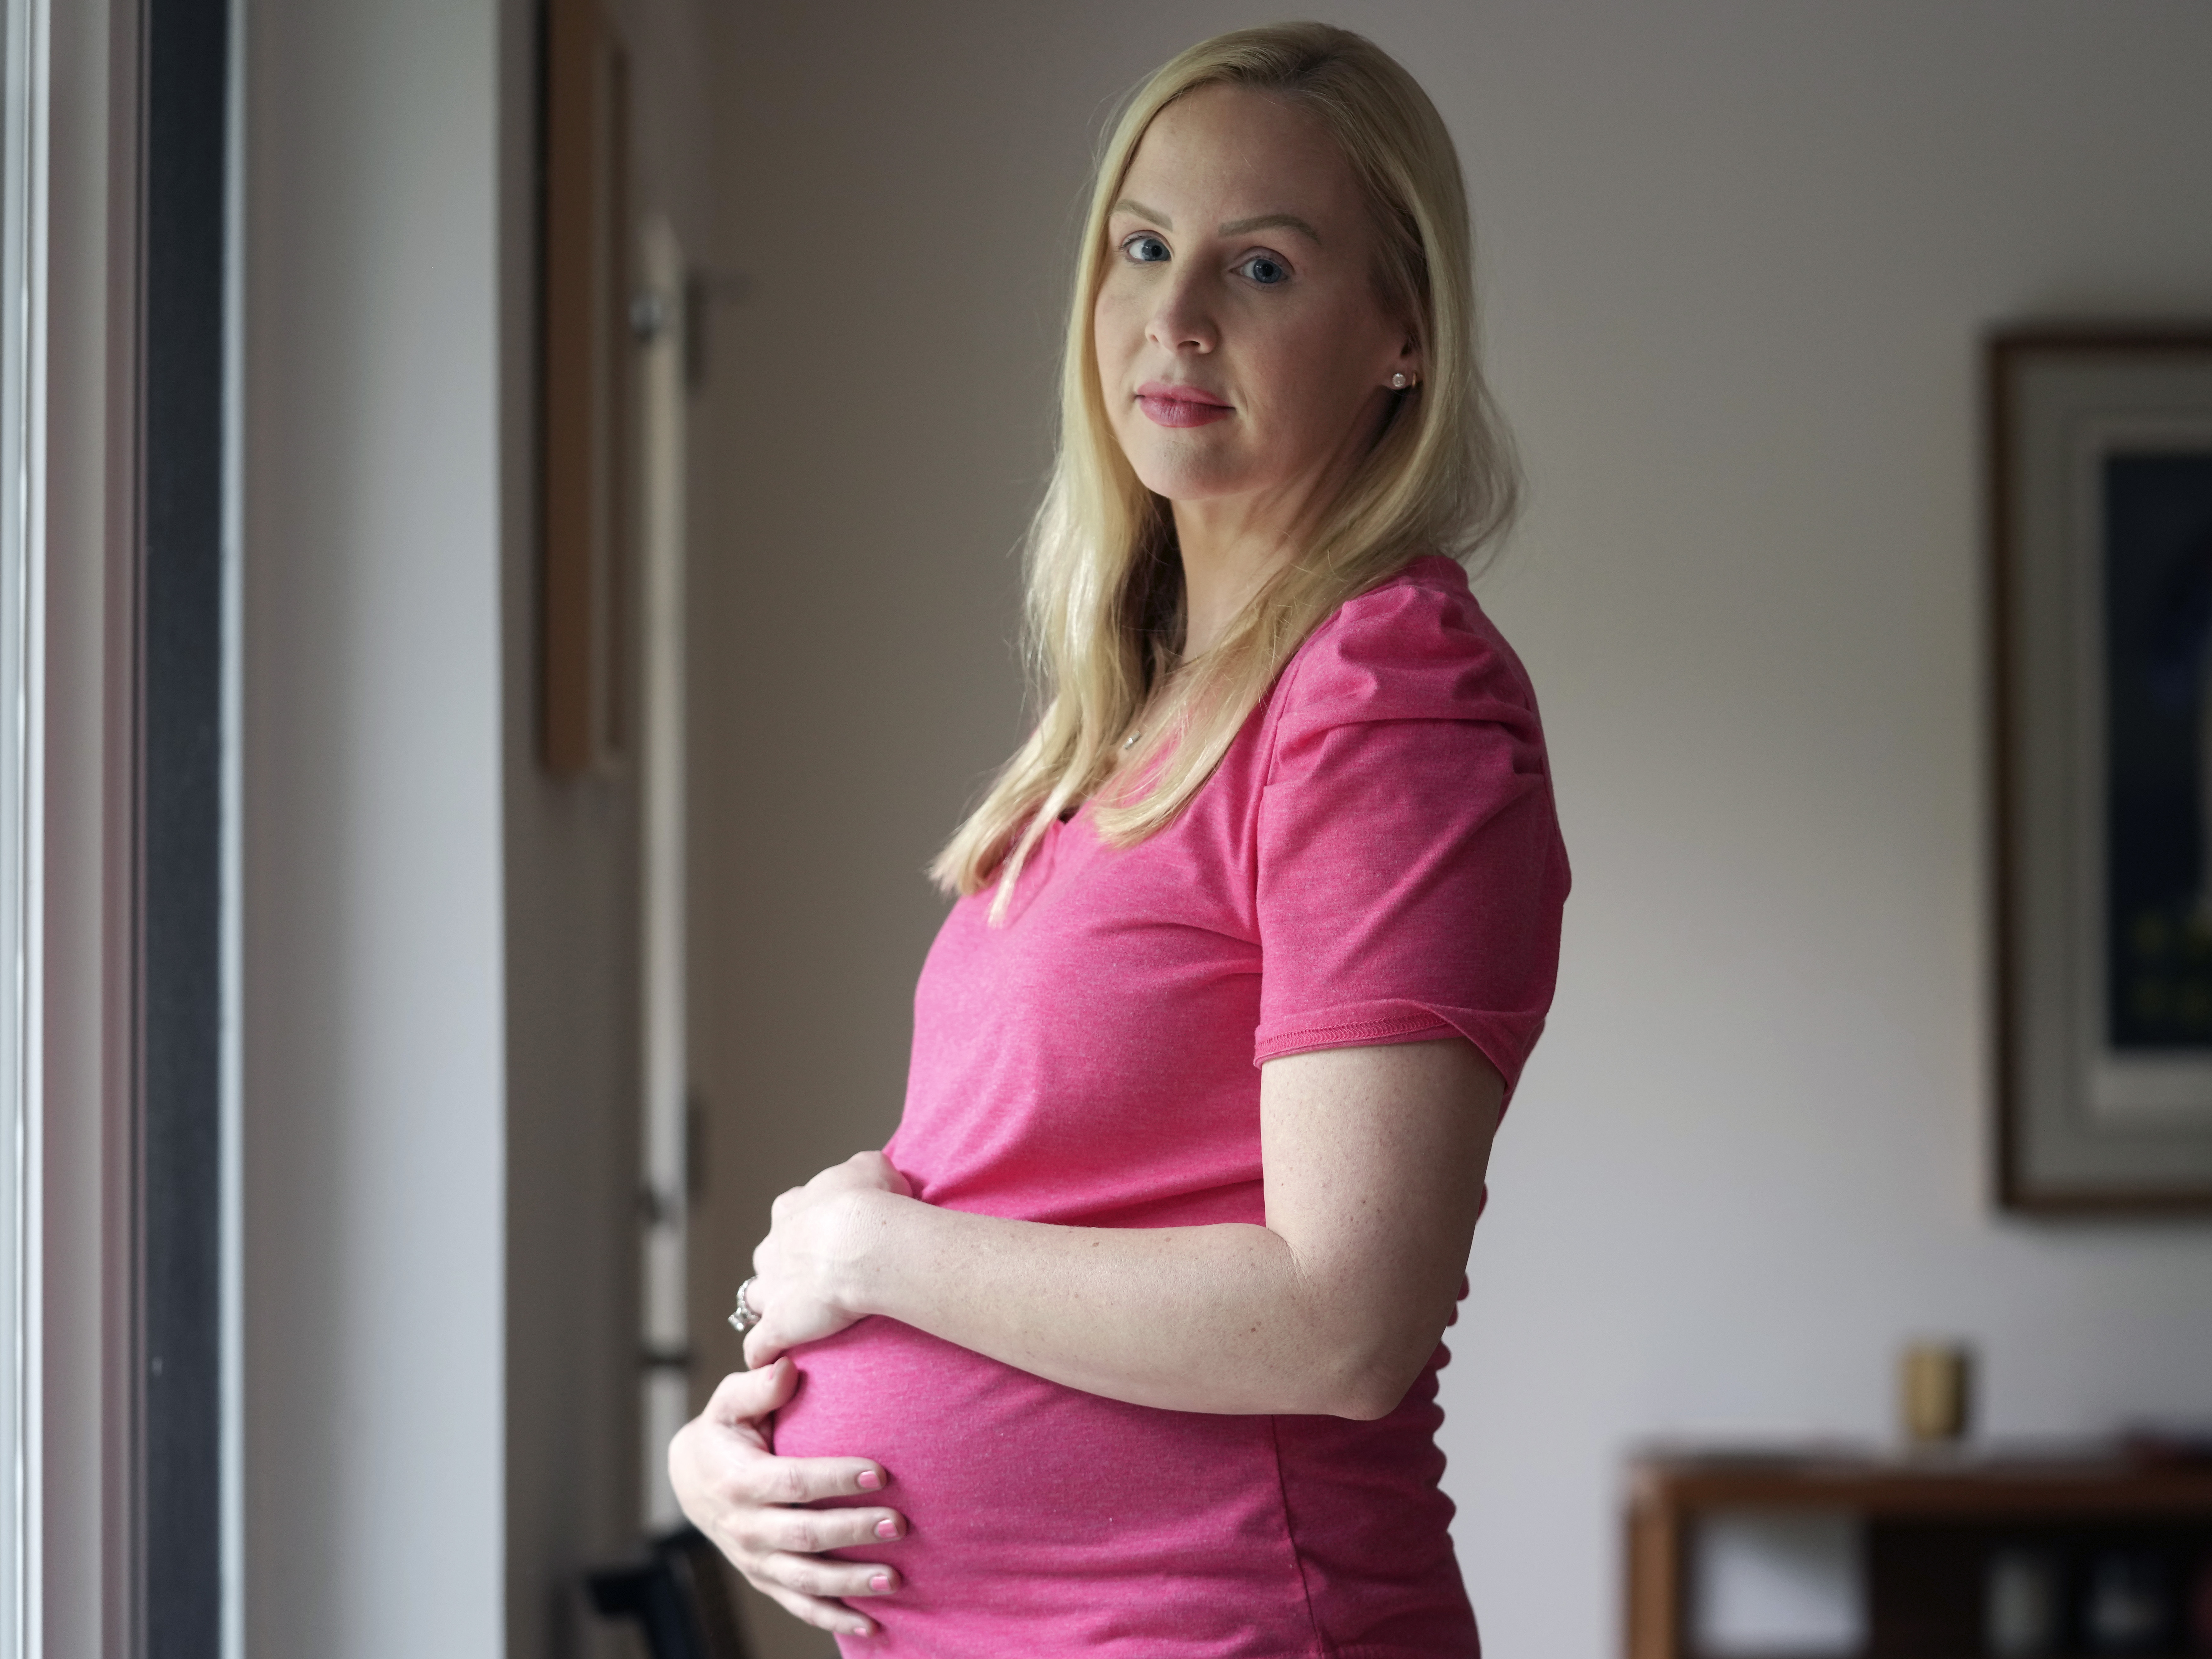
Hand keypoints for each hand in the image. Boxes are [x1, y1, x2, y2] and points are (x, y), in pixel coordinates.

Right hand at [668, 1359, 906, 1638]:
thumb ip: (756, 1385)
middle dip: (853, 1531)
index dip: (835, 1479)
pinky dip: (834, 1618)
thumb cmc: (722, 1433)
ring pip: (806, 1579)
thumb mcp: (728, 1403)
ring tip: (895, 1577)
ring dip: (851, 1582)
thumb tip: (787, 1368)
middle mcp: (746, 1527)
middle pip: (805, 1536)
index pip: (793, 1482)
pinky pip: (799, 1605)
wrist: (690, 1480)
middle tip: (899, 1523)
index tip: (880, 1473)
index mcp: (740, 1480)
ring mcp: (755, 1559)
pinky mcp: (764, 1579)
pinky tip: (871, 1624)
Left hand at [744, 1151, 913, 1369]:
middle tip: (819, 1279)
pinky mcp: (776, 1326)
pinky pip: (758, 1347)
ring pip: (757, 1299)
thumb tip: (872, 1174)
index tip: (830, 1236)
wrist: (862, 1240)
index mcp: (791, 1209)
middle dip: (785, 1268)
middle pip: (769, 1258)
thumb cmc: (871, 1202)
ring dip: (771, 1309)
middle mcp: (773, 1247)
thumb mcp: (872, 1168)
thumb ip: (865, 1170)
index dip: (807, 1227)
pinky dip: (764, 1355)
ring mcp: (771, 1288)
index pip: (789, 1215)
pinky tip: (777, 1363)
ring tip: (796, 1321)